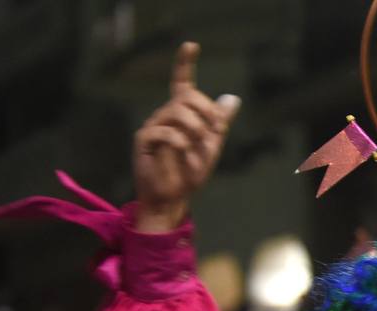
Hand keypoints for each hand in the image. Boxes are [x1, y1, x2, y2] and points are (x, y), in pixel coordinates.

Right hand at [133, 42, 241, 231]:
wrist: (173, 198)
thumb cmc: (189, 174)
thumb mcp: (211, 147)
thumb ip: (219, 125)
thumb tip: (232, 99)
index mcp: (181, 115)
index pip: (182, 83)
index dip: (185, 63)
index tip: (191, 45)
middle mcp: (165, 115)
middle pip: (187, 96)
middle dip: (206, 111)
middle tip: (215, 131)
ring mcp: (153, 125)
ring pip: (178, 110)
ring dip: (196, 128)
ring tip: (198, 147)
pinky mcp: (144, 140)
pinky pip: (165, 131)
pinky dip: (182, 143)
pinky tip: (185, 153)